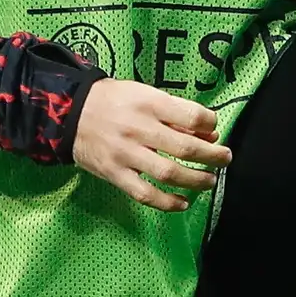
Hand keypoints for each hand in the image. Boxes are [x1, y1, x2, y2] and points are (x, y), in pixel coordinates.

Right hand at [70, 78, 228, 211]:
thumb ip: (174, 113)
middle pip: (186, 148)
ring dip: (196, 180)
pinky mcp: (115, 174)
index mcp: (149, 103)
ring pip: (169, 173)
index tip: (214, 130)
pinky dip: (168, 202)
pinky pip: (145, 194)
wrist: (71, 113)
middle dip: (212, 156)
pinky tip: (183, 202)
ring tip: (210, 180)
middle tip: (224, 159)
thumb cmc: (114, 101)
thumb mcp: (144, 94)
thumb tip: (209, 133)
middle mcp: (139, 128)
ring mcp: (126, 153)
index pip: (192, 115)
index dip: (211, 124)